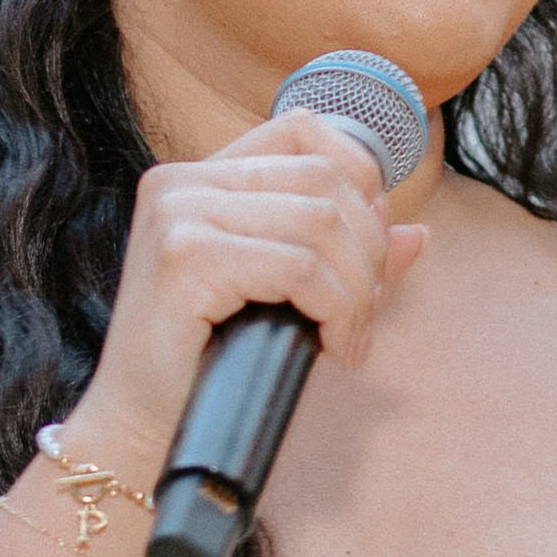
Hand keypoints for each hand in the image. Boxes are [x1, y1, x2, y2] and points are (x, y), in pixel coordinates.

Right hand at [75, 112, 427, 469]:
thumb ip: (341, 257)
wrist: (140, 429)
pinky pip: (300, 268)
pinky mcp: (184, 258)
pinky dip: (335, 310)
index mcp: (197, 177)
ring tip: (347, 338)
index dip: (360, 176)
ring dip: (356, 289)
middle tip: (363, 316)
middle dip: (368, 251)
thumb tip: (416, 233)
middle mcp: (181, 182)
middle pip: (325, 179)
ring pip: (320, 222)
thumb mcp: (284, 296)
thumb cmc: (210, 365)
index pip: (301, 127)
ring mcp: (178, 214)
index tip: (367, 250)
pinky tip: (332, 347)